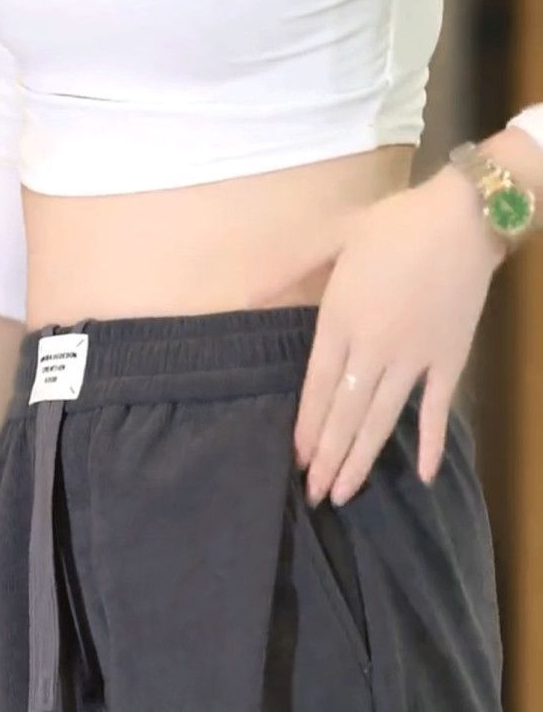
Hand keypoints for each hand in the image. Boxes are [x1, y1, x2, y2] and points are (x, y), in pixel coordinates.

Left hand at [293, 167, 504, 506]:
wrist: (464, 216)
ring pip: (382, 420)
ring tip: (345, 495)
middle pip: (345, 415)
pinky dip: (433, 442)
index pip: (317, 388)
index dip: (306, 428)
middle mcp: (373, 349)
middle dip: (327, 458)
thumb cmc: (394, 224)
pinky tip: (424, 475)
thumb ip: (289, 267)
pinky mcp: (449, 360)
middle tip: (313, 495)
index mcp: (341, 321)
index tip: (296, 460)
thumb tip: (247, 294)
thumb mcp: (333, 236)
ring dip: (362, 460)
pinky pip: (438, 409)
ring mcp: (413, 360)